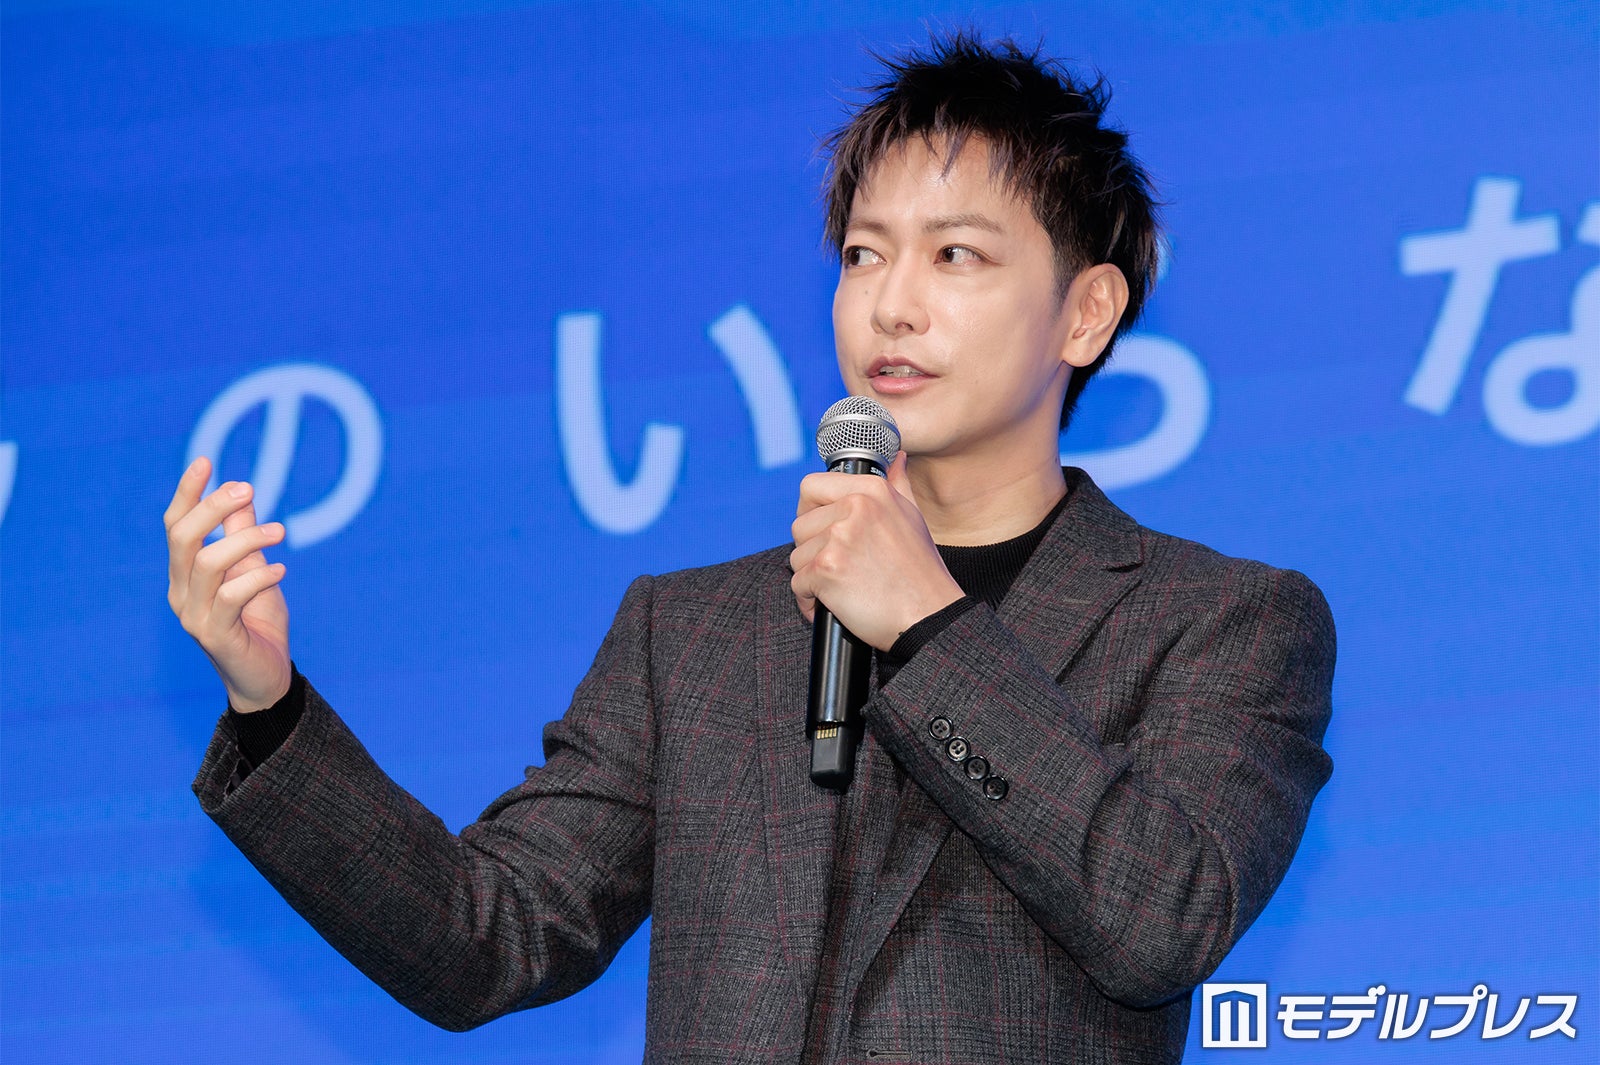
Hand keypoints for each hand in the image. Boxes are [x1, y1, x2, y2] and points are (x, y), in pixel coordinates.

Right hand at [164, 456, 291, 711]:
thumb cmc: (257, 622)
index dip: (186, 493)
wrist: (265, 678)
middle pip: (182, 538)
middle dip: (213, 507)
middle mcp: (180, 593)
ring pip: (208, 563)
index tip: (205, 461)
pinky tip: (282, 570)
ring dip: (246, 540)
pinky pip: (231, 597)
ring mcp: (193, 616)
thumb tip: (242, 492)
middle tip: (250, 489)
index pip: (175, 526)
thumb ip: (242, 536)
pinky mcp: (214, 637)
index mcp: (185, 575)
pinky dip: (259, 577)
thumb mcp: (253, 570)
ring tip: (281, 531)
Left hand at [790, 451, 964, 650]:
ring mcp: (839, 537)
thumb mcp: (912, 517)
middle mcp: (855, 507)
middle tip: (839, 568)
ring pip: (796, 556)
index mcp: (872, 490)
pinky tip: (833, 605)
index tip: (820, 530)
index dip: (809, 511)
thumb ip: (898, 484)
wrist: (930, 616)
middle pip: (800, 525)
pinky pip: (798, 584)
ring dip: (811, 578)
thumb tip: (897, 457)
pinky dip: (810, 601)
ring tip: (841, 588)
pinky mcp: (827, 568)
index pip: (810, 486)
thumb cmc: (921, 572)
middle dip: (811, 551)